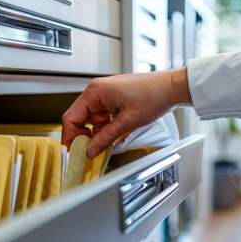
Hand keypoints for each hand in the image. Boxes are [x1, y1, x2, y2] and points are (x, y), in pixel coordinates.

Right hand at [62, 67, 191, 157]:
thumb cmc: (153, 94)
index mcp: (95, 92)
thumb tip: (91, 150)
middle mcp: (96, 92)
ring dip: (93, 135)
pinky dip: (101, 130)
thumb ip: (106, 137)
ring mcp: (103, 97)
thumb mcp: (127, 121)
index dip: (70, 137)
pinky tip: (107, 140)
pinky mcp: (111, 102)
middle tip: (86, 153)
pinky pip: (99, 119)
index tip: (75, 152)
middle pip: (78, 119)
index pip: (71, 117)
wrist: (170, 88)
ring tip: (100, 148)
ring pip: (89, 121)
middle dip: (81, 137)